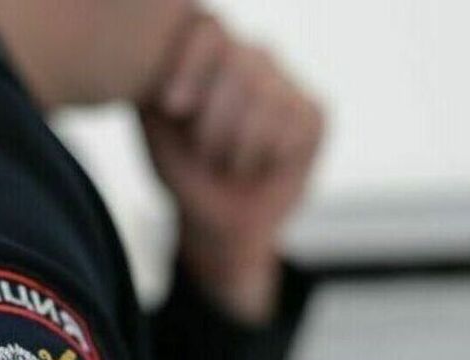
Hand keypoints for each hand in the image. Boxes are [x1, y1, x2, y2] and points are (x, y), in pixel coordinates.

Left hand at [139, 16, 323, 322]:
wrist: (219, 222)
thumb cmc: (184, 172)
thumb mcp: (157, 130)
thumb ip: (155, 86)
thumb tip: (158, 57)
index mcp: (208, 53)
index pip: (208, 28)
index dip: (193, 64)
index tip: (175, 107)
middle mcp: (249, 57)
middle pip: (241, 61)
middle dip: (216, 121)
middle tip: (206, 153)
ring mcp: (286, 82)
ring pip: (269, 96)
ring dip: (239, 145)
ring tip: (229, 162)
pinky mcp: (314, 113)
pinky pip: (295, 125)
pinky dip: (269, 156)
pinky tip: (260, 165)